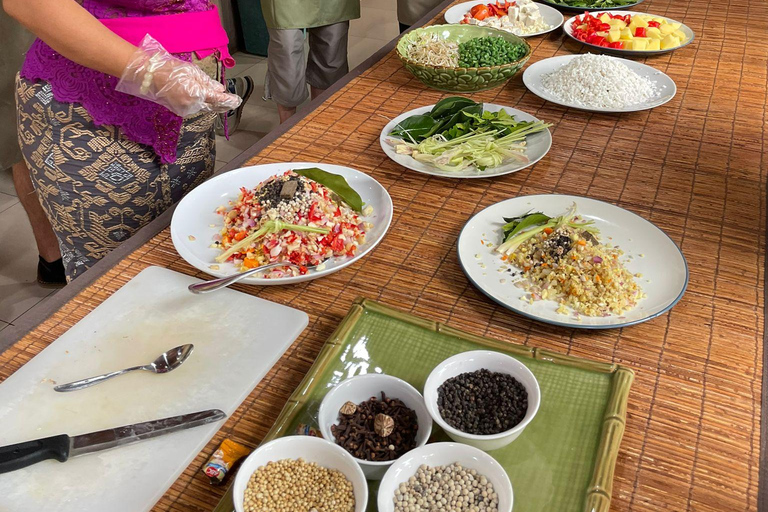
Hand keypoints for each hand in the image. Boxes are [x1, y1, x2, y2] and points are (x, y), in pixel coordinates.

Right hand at [116, 34, 240, 116]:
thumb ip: (207, 83)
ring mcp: (185, 109)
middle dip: (223, 104)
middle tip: (233, 102)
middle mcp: (192, 105)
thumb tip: (220, 89)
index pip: (217, 99)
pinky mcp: (180, 111)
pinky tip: (205, 100)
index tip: (236, 100)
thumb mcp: (192, 72)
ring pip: (204, 107)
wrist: (149, 76)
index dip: (228, 100)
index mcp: (197, 94)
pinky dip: (202, 104)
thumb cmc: (170, 70)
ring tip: (222, 102)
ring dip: (213, 104)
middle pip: (212, 106)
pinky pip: (195, 108)